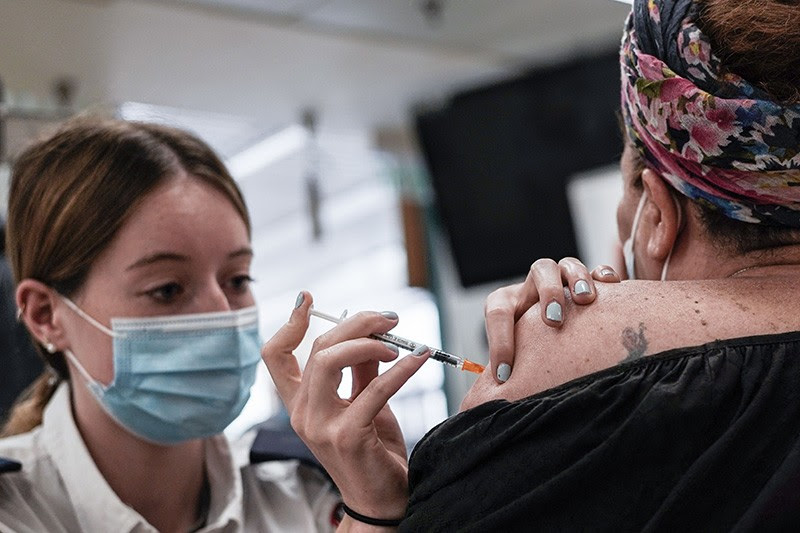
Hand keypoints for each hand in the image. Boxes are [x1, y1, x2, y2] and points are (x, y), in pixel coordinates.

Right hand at [261, 291, 427, 521]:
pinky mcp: (347, 437)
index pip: (275, 357)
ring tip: (400, 344)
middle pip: (316, 349)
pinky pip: (374, 389)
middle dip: (356, 324)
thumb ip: (359, 371)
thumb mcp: (363, 405)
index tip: (307, 298)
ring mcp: (320, 426)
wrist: (381, 501)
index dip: (289, 325)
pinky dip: (401, 368)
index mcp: (301, 404)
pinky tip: (420, 357)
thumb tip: (369, 334)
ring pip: (330, 361)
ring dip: (369, 342)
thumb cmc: (372, 452)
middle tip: (389, 318)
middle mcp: (302, 414)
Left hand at [484, 258, 620, 383]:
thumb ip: (507, 370)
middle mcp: (535, 288)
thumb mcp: (513, 359)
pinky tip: (609, 285)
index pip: (498, 312)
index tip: (505, 373)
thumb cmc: (526, 354)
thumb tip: (488, 398)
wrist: (550, 342)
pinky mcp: (590, 286)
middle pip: (539, 271)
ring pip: (567, 266)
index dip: (499, 342)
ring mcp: (563, 283)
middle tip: (554, 320)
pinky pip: (598, 271)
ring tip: (586, 299)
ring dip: (577, 279)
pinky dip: (603, 275)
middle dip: (548, 293)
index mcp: (508, 303)